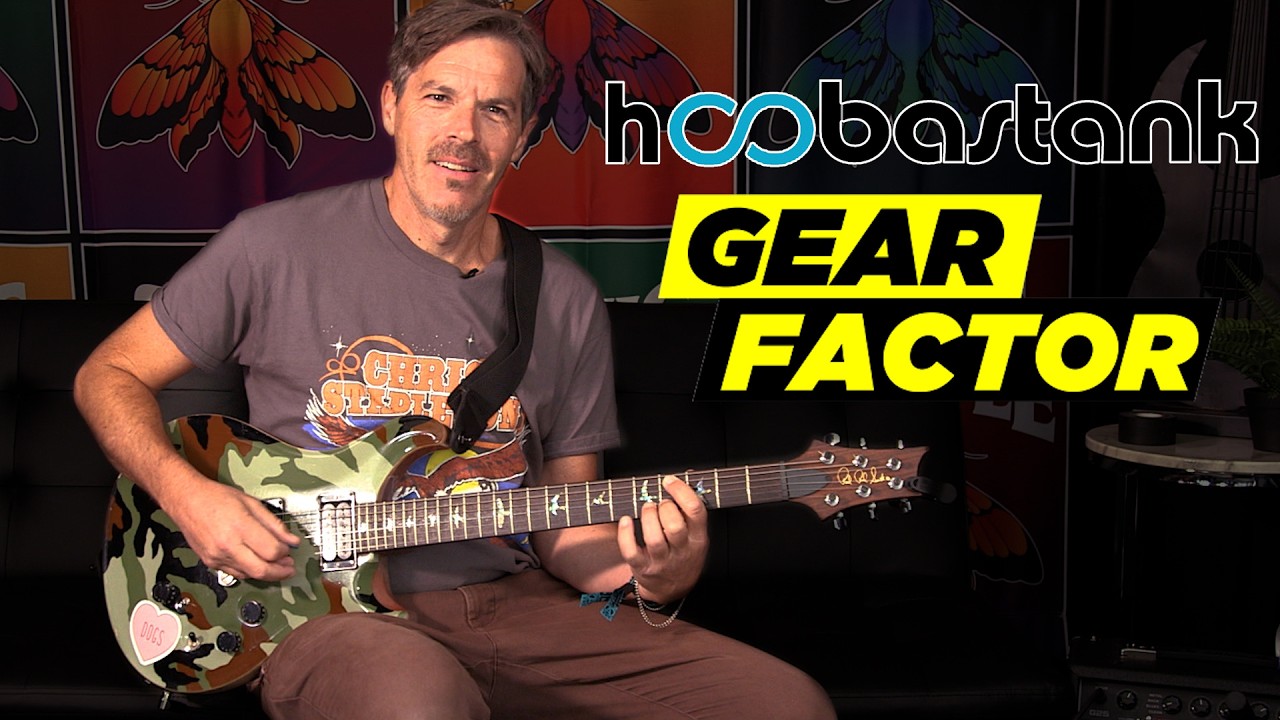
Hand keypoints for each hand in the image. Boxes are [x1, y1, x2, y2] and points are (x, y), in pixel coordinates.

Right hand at [164, 474, 299, 581]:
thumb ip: (274, 524)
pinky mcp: (210, 562)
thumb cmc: (216, 497)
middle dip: (280, 572)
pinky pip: (236, 573)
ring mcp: (216, 556)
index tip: (289, 548)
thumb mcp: (252, 503)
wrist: (186, 500)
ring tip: (276, 565)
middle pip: (261, 570)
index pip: (271, 551)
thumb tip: (291, 540)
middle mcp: (227, 545)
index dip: (285, 552)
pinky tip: (257, 563)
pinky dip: (249, 571)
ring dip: (266, 573)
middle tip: (289, 568)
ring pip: (249, 575)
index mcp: (240, 527)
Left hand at [617, 475, 708, 603]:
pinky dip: (625, 534)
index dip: (682, 491)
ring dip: (648, 517)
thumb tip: (689, 474)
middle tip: (660, 503)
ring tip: (647, 508)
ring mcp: (662, 561)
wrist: (673, 589)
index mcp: (698, 538)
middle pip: (674, 526)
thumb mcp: (696, 534)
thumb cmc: (683, 554)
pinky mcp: (642, 568)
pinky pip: (631, 551)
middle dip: (664, 507)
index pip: (696, 511)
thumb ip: (692, 508)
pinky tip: (625, 520)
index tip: (669, 480)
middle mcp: (682, 551)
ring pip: (654, 538)